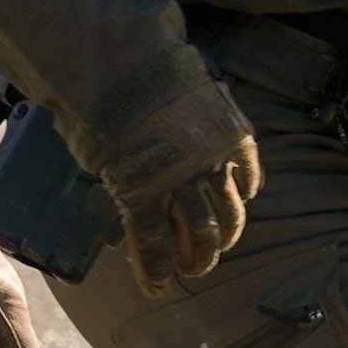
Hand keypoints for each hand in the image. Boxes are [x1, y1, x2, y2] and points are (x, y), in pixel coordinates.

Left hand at [100, 75, 263, 291]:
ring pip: (230, 214)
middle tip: (194, 268)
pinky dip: (246, 189)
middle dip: (199, 260)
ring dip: (226, 235)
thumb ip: (122, 187)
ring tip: (222, 242)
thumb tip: (127, 210)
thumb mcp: (99, 158)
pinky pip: (248, 173)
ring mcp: (211, 159)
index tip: (157, 288)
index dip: (157, 274)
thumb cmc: (100, 106)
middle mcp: (181, 182)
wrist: (127, 59)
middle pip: (201, 238)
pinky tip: (243, 196)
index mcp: (141, 193)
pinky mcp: (233, 135)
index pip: (154, 249)